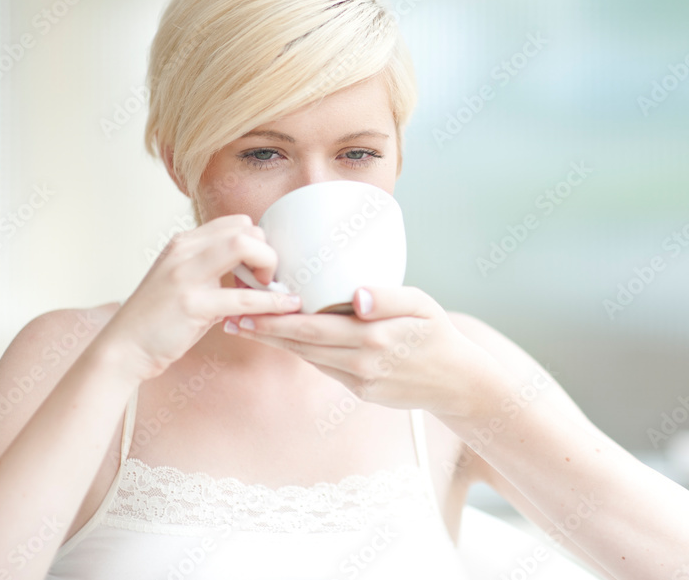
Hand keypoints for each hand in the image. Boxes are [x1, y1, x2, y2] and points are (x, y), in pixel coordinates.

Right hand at [97, 214, 301, 381]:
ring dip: (270, 267)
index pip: (236, 223)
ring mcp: (186, 275)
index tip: (263, 267)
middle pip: (244, 229)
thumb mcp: (184, 282)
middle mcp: (184, 251)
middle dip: (268, 252)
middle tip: (269, 280)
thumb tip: (255, 270)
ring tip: (276, 289)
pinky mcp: (191, 304)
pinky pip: (243, 298)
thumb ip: (214, 270)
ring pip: (244, 247)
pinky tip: (286, 307)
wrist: (123, 348)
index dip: (259, 242)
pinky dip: (271, 302)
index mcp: (184, 243)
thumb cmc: (160, 319)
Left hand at [227, 285, 499, 416]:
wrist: (458, 383)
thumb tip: (356, 295)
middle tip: (230, 319)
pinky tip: (286, 341)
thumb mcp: (422, 305)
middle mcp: (361, 363)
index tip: (246, 310)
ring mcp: (359, 381)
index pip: (312, 328)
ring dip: (277, 344)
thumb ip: (388, 296)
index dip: (276, 321)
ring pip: (309, 359)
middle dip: (264, 332)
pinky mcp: (360, 391)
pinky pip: (325, 368)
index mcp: (373, 338)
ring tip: (247, 328)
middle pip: (301, 346)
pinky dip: (303, 353)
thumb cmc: (438, 333)